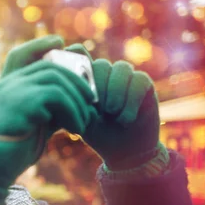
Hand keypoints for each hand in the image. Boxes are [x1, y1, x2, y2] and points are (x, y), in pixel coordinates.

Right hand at [0, 36, 96, 195]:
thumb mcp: (36, 122)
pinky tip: (76, 129)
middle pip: (48, 65)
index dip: (40, 45)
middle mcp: (7, 84)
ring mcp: (12, 90)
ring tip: (84, 121)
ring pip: (57, 78)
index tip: (61, 45)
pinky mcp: (21, 102)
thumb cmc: (14, 148)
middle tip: (92, 100)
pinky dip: (73, 112)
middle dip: (76, 79)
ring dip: (78, 100)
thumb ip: (52, 106)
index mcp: (6, 86)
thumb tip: (81, 96)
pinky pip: (57, 96)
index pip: (20, 55)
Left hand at [65, 44, 159, 169]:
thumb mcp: (78, 120)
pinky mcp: (144, 83)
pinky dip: (131, 100)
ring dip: (115, 92)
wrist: (124, 150)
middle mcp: (106, 73)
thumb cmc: (97, 134)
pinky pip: (138, 80)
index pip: (79, 54)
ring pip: (120, 68)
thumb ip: (69, 103)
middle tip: (98, 109)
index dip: (75, 58)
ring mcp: (125, 76)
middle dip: (98, 87)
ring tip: (111, 112)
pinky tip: (125, 119)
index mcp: (87, 77)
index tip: (72, 78)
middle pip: (100, 65)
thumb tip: (60, 90)